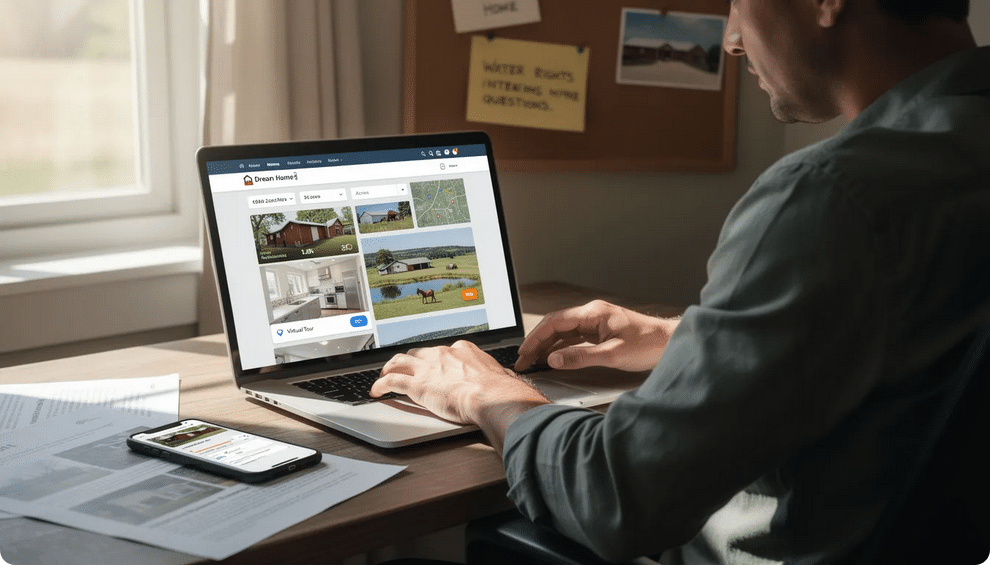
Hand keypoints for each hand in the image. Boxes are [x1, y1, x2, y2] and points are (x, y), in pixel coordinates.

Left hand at [371, 341, 549, 451]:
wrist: (492, 397)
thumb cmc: (502, 392)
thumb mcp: (502, 379)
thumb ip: (498, 380)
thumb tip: (509, 386)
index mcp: (464, 350)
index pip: (444, 351)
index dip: (436, 359)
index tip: (435, 365)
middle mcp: (444, 354)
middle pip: (420, 353)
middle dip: (412, 361)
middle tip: (406, 368)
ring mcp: (428, 368)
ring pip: (401, 362)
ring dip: (390, 367)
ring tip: (385, 374)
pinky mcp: (417, 385)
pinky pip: (391, 381)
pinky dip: (380, 384)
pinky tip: (375, 390)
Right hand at [515, 300, 678, 372]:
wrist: (670, 344)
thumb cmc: (648, 345)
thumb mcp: (612, 355)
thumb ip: (581, 357)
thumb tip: (554, 360)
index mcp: (593, 313)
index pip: (555, 323)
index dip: (536, 338)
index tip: (524, 352)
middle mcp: (592, 315)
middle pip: (556, 327)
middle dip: (537, 343)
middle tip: (523, 360)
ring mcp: (596, 323)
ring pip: (563, 333)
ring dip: (547, 347)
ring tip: (533, 362)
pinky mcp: (601, 332)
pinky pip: (574, 338)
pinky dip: (561, 348)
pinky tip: (553, 358)